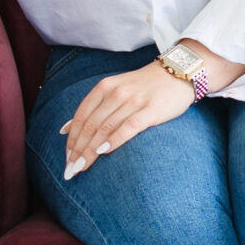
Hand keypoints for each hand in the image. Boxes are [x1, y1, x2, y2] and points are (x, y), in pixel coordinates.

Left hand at [60, 62, 194, 179]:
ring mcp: (133, 100)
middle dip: (78, 150)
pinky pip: (128, 127)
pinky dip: (114, 140)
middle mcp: (116, 93)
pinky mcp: (151, 110)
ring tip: (81, 168)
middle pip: (90, 125)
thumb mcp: (115, 90)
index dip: (71, 140)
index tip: (67, 159)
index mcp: (104, 87)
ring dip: (90, 151)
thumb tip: (65, 130)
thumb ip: (93, 108)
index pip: (81, 117)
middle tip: (70, 170)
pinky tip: (103, 152)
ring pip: (105, 128)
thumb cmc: (145, 87)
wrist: (179, 74)